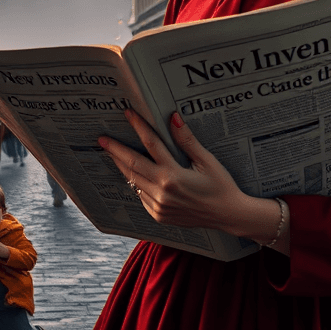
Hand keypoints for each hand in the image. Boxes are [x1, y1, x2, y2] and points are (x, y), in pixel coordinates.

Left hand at [98, 109, 253, 231]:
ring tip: (111, 153)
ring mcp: (158, 205)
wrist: (228, 216)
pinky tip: (132, 173)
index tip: (128, 114)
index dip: (138, 127)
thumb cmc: (220, 186)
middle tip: (102, 139)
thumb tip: (173, 117)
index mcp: (174, 175)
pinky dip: (135, 183)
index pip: (151, 144)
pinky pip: (141, 195)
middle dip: (116, 150)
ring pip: (133, 181)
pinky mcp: (158, 215)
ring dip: (122, 166)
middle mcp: (162, 191)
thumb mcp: (206, 161)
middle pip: (133, 164)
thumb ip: (187, 140)